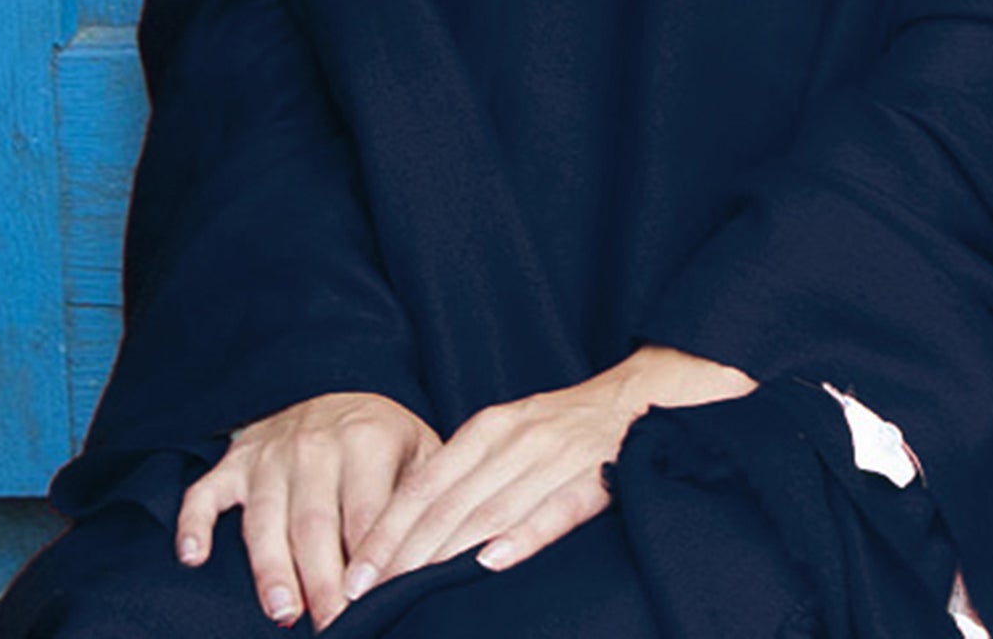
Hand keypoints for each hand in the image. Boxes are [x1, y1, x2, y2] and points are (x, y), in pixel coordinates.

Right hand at [174, 391, 440, 630]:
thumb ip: (426, 501)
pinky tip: (193, 557)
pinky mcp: (236, 461)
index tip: (372, 603)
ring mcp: (270, 451)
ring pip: (264, 517)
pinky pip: (206, 492)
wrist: (340, 398)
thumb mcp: (421, 454)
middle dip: (322, 578)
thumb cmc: (388, 444)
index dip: (369, 561)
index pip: (366, 511)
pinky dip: (194, 523)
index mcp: (367, 437)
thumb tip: (448, 559)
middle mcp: (315, 440)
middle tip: (333, 624)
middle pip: (314, 521)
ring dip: (271, 567)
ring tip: (284, 611)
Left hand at [333, 345, 756, 616]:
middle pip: (447, 503)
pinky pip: (555, 511)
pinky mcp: (593, 478)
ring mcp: (554, 458)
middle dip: (402, 552)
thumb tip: (406, 522)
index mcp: (488, 428)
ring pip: (489, 511)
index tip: (357, 568)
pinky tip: (494, 561)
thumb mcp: (505, 434)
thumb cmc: (559, 427)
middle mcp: (515, 439)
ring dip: (446, 554)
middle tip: (367, 591)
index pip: (423, 484)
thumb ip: (463, 471)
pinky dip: (524, 535)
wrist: (635, 401)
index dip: (387, 528)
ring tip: (409, 589)